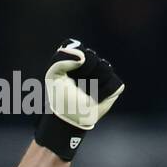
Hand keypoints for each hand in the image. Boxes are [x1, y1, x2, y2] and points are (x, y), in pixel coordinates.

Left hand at [35, 40, 124, 160]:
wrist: (69, 117)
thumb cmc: (60, 97)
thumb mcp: (52, 76)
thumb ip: (60, 60)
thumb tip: (82, 58)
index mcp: (80, 57)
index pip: (80, 49)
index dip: (72, 61)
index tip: (66, 75)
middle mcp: (94, 63)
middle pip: (91, 58)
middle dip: (81, 73)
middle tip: (76, 85)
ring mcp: (105, 74)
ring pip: (104, 69)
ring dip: (92, 83)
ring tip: (86, 92)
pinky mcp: (114, 86)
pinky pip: (113, 83)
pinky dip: (103, 92)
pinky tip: (96, 97)